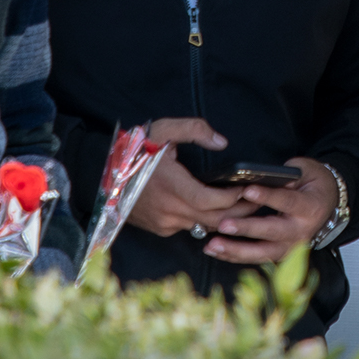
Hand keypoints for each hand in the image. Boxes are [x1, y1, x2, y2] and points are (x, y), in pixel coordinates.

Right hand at [126, 118, 251, 237]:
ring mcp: (164, 223)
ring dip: (224, 219)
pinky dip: (204, 220)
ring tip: (243, 206)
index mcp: (171, 186)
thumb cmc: (135, 150)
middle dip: (239, 212)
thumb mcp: (163, 130)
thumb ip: (194, 129)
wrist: (101, 174)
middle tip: (257, 201)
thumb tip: (221, 142)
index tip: (247, 187)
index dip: (233, 198)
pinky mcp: (159, 229)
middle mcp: (169, 210)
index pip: (211, 201)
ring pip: (203, 227)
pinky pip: (189, 227)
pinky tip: (215, 210)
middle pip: (213, 220)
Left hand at [202, 156, 336, 264]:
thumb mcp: (305, 171)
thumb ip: (285, 175)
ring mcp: (292, 246)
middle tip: (224, 224)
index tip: (247, 191)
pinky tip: (216, 250)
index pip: (287, 202)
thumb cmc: (313, 184)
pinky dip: (235, 256)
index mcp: (310, 207)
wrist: (328, 203)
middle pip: (272, 231)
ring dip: (235, 250)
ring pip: (263, 252)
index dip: (267, 196)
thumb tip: (258, 178)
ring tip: (212, 244)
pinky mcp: (281, 254)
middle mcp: (302, 231)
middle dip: (246, 229)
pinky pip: (257, 258)